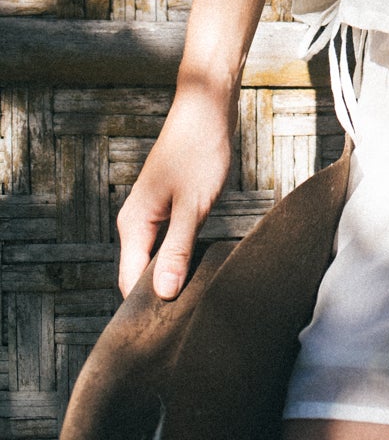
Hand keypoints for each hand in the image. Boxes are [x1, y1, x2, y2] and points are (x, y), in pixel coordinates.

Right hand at [115, 81, 235, 298]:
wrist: (206, 107)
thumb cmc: (199, 150)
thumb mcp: (192, 205)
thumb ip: (178, 250)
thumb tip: (163, 295)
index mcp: (134, 225)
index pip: (130, 283)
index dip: (146, 308)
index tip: (166, 334)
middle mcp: (136, 222)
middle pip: (141, 273)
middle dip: (160, 294)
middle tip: (187, 319)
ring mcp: (152, 213)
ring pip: (157, 258)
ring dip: (172, 273)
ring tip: (195, 297)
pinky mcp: (169, 205)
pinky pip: (169, 241)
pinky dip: (181, 254)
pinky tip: (199, 264)